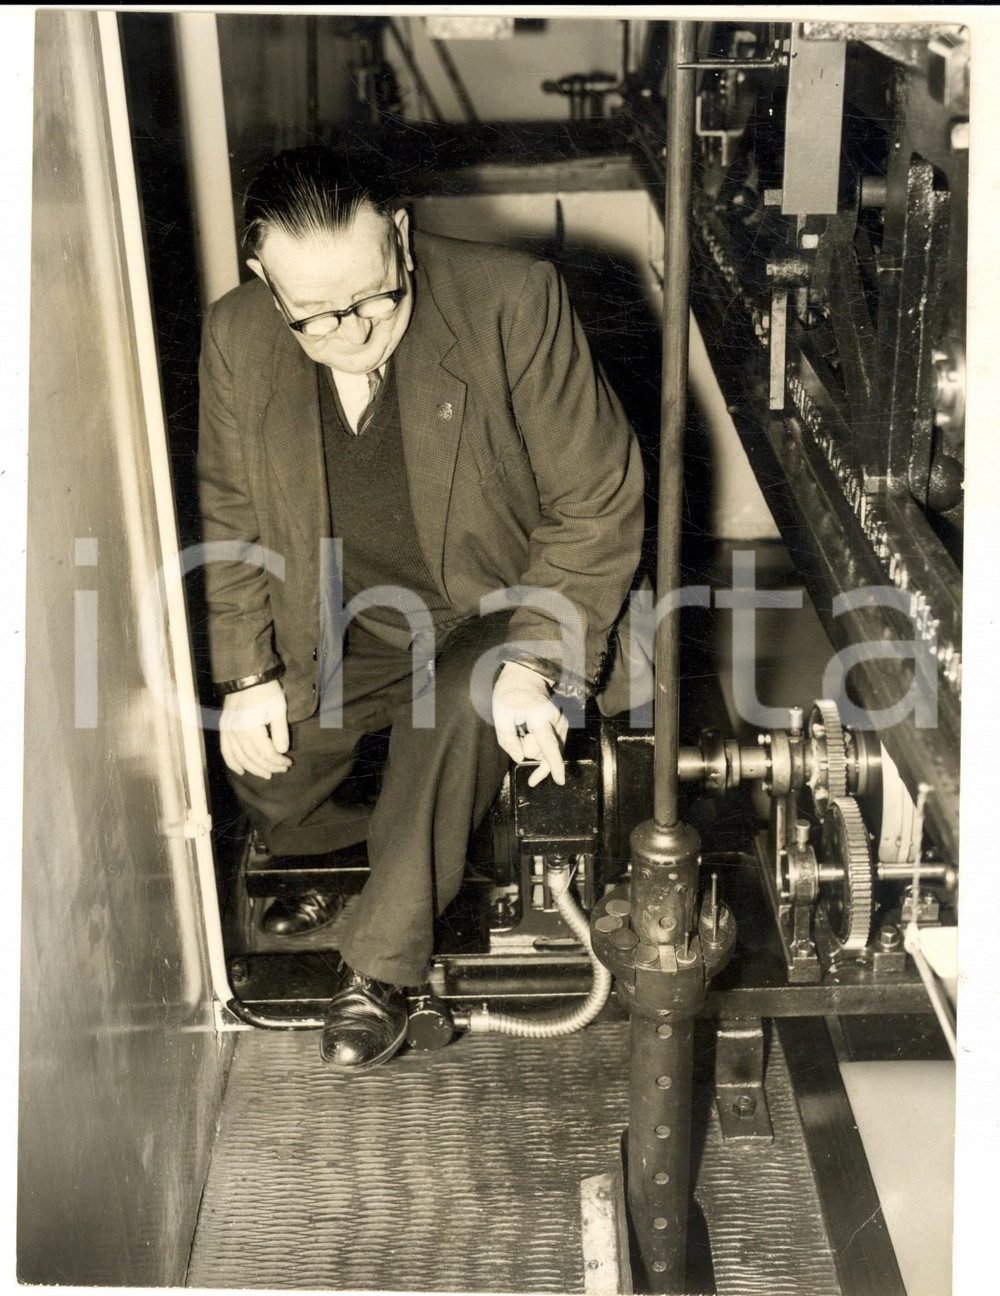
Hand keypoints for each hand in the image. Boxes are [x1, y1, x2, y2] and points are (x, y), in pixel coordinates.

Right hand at [220, 679, 290, 778]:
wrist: (247, 675)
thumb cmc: (265, 691)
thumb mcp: (278, 710)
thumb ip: (280, 732)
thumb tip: (281, 751)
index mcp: (251, 730)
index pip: (266, 753)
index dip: (278, 761)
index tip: (288, 763)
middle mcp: (236, 733)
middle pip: (253, 758)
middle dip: (269, 766)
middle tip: (281, 770)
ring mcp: (228, 731)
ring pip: (240, 757)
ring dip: (253, 768)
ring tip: (266, 774)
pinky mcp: (224, 727)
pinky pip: (225, 750)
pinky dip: (232, 762)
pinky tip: (241, 771)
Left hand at [492, 661, 568, 786]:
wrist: (525, 676)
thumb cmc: (509, 694)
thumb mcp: (500, 714)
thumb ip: (508, 739)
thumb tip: (520, 759)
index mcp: (539, 716)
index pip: (548, 745)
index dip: (554, 765)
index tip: (560, 780)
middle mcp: (555, 719)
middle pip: (543, 752)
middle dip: (528, 750)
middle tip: (517, 731)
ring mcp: (561, 722)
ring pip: (548, 750)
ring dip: (533, 746)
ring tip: (522, 728)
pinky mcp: (562, 724)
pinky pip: (552, 745)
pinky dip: (540, 745)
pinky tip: (530, 734)